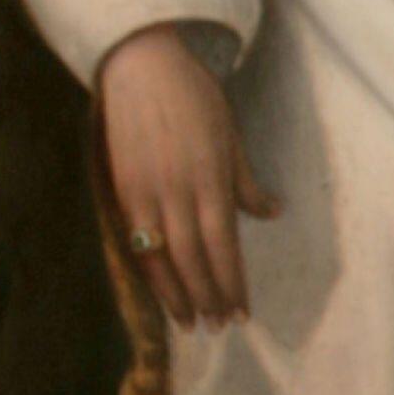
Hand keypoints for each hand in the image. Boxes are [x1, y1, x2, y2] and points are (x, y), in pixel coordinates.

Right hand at [98, 24, 280, 328]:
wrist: (142, 67)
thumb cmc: (196, 100)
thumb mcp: (231, 139)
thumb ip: (247, 183)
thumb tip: (273, 213)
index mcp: (210, 184)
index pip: (223, 248)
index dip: (232, 284)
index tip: (243, 313)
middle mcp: (176, 194)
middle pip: (193, 261)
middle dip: (208, 298)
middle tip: (220, 327)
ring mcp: (144, 193)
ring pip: (160, 258)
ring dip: (177, 295)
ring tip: (191, 323)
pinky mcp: (120, 190)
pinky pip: (135, 241)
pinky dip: (150, 271)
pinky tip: (161, 291)